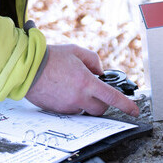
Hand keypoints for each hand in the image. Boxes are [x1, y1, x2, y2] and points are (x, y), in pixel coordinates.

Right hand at [25, 44, 139, 116]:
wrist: (27, 69)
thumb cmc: (50, 58)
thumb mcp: (76, 51)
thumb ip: (93, 60)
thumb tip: (100, 72)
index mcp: (86, 83)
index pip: (112, 98)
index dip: (127, 105)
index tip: (134, 110)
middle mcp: (79, 97)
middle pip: (101, 109)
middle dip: (103, 103)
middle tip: (97, 93)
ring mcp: (68, 106)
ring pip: (85, 110)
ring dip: (85, 101)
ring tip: (72, 87)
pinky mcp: (58, 111)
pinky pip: (71, 110)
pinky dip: (72, 102)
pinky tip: (63, 91)